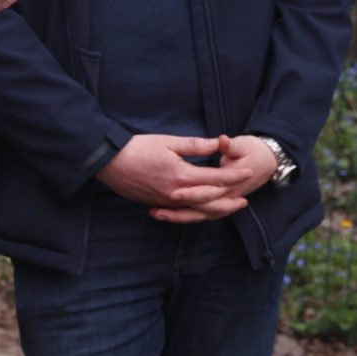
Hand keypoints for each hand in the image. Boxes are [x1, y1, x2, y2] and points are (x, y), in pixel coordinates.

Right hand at [97, 133, 259, 221]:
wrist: (109, 162)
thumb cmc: (137, 148)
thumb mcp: (168, 141)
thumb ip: (195, 145)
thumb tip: (216, 143)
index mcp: (182, 175)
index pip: (215, 178)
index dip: (234, 175)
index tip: (248, 172)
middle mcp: (176, 193)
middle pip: (210, 201)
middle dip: (229, 201)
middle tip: (244, 201)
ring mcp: (166, 201)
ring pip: (197, 211)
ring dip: (215, 211)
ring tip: (227, 210)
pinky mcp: (157, 203)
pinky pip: (182, 213)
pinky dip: (195, 214)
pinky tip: (201, 212)